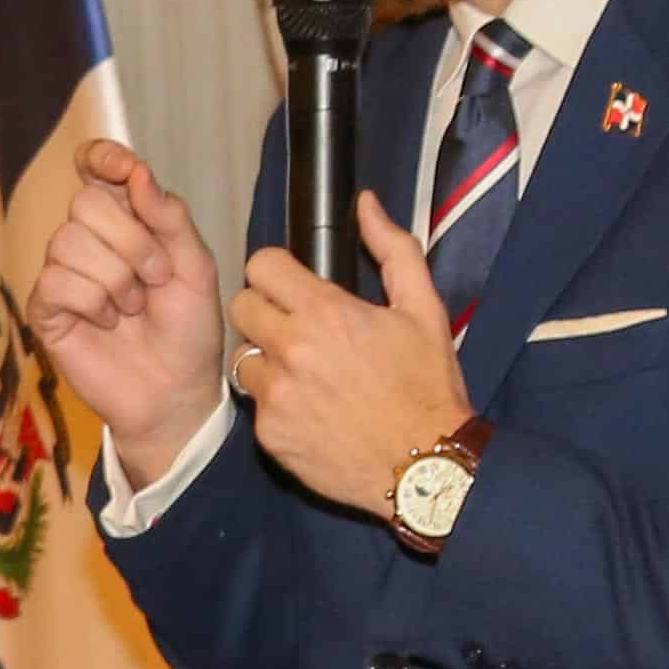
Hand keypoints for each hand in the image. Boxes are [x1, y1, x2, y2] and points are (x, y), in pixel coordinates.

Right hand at [21, 137, 227, 481]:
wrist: (176, 391)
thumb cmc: (188, 331)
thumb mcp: (195, 267)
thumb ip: (169, 217)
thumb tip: (137, 171)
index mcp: (127, 219)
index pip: (96, 167)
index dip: (102, 157)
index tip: (122, 168)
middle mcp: (91, 240)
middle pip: (85, 201)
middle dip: (130, 240)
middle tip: (156, 277)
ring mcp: (65, 273)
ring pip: (68, 241)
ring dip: (115, 277)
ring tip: (133, 308)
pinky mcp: (47, 309)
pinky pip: (57, 281)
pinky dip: (93, 302)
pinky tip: (108, 322)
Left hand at [227, 194, 473, 514]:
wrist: (425, 464)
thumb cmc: (427, 385)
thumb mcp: (423, 308)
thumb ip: (392, 248)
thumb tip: (365, 203)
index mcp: (325, 311)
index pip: (261, 265)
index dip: (277, 273)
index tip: (293, 287)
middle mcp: (292, 349)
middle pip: (242, 307)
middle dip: (265, 312)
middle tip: (297, 329)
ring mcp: (276, 394)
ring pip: (242, 357)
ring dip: (265, 360)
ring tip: (303, 373)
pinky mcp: (270, 433)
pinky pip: (254, 403)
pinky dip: (275, 403)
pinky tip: (309, 409)